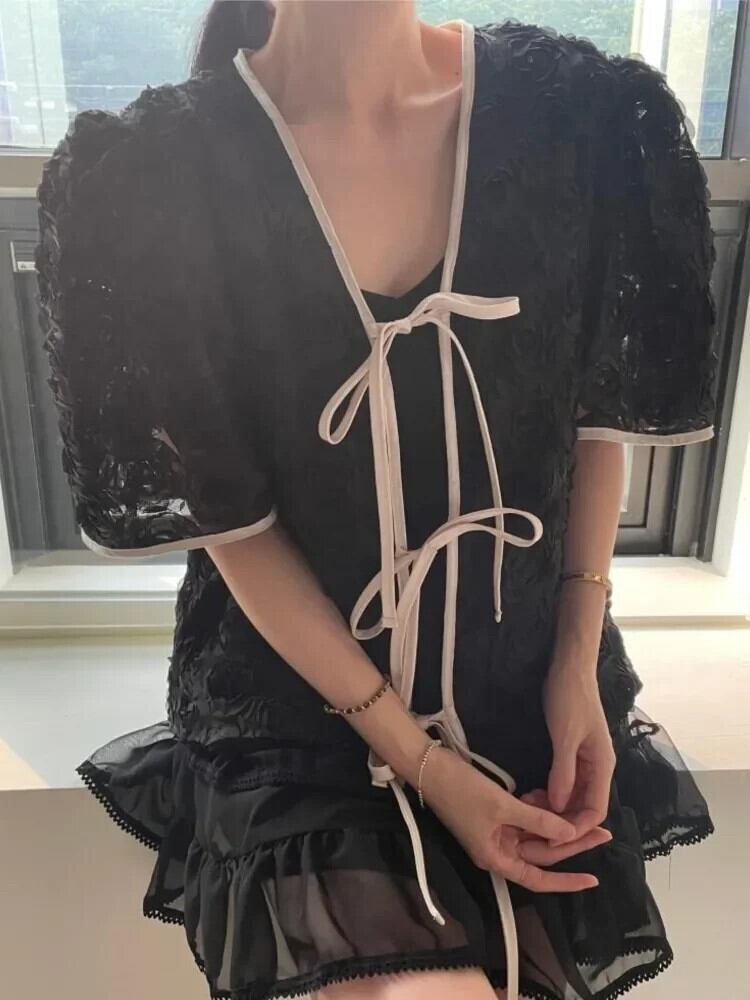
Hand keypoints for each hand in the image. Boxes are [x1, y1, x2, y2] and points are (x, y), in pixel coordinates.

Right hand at [419, 745, 609, 892]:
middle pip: (542, 853)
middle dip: (571, 842)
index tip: (593, 880)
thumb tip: (569, 833)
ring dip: (556, 824)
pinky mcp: (494, 815)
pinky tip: (551, 799)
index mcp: (497, 858)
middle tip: (602, 831)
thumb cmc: (462, 791)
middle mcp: (498, 850)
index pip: (538, 878)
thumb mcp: (503, 806)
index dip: (566, 881)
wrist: (430, 767)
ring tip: (582, 813)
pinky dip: (538, 811)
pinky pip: (523, 819)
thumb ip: (538, 820)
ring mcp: (496, 832)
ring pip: (535, 835)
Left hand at [541, 661, 616, 844]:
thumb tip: (558, 808)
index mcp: (603, 766)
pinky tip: (533, 792)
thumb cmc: (570, 698)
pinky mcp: (573, 752)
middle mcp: (598, 767)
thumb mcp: (565, 736)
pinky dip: (552, 791)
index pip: (596, 811)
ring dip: (555, 806)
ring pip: (573, 796)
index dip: (576, 828)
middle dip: (562, 819)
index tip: (551, 836)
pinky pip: (566, 781)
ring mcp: (586, 760)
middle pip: (585, 807)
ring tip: (529, 807)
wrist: (570, 667)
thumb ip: (563, 772)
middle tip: (533, 822)